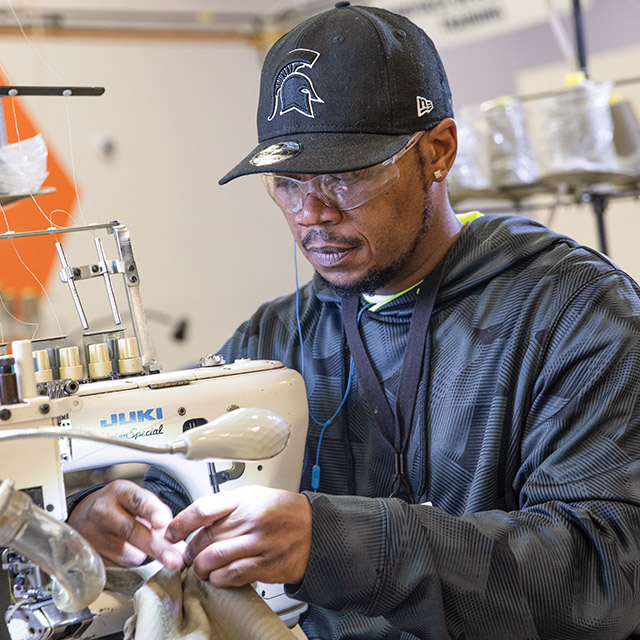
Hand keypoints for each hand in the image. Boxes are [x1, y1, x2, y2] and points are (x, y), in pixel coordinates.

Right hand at [68, 479, 183, 569]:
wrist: (87, 516)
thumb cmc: (123, 508)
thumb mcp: (140, 500)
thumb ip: (159, 514)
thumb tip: (175, 543)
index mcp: (120, 492)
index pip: (137, 500)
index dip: (151, 511)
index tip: (162, 523)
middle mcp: (102, 511)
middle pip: (130, 531)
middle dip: (156, 547)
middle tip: (175, 561)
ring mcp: (92, 535)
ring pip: (127, 554)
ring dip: (143, 556)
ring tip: (142, 546)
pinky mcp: (88, 556)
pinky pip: (117, 567)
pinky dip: (129, 564)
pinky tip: (127, 553)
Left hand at [165, 485, 311, 587]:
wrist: (314, 530)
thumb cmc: (283, 512)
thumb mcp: (254, 495)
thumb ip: (226, 505)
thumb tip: (195, 518)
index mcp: (244, 499)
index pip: (203, 509)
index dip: (181, 523)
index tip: (170, 532)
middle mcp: (250, 519)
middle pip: (205, 537)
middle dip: (190, 551)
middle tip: (188, 555)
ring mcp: (258, 543)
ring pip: (214, 558)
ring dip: (201, 568)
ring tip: (201, 568)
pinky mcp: (264, 565)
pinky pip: (232, 575)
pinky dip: (219, 579)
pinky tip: (218, 576)